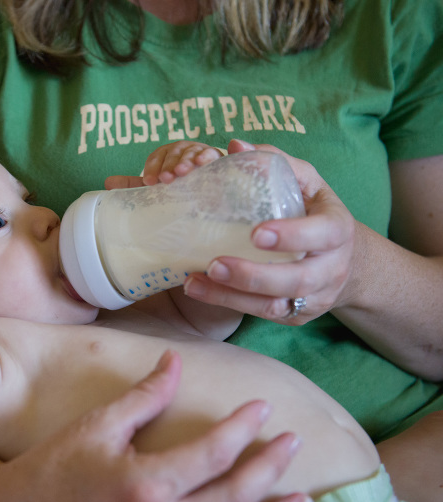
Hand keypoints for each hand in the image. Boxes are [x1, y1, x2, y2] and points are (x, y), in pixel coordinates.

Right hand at [0, 350, 310, 501]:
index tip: (262, 408)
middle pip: (233, 496)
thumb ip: (144, 396)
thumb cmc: (58, 464)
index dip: (242, 429)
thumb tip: (175, 361)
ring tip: (303, 497)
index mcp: (146, 483)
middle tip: (291, 442)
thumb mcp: (99, 424)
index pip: (212, 454)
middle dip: (268, 468)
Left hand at [104, 141, 222, 189]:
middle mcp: (182, 150)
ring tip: (183, 172)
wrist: (207, 192)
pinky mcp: (216, 158)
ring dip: (186, 162)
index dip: (152, 168)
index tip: (149, 182)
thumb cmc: (178, 188)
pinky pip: (212, 154)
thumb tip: (106, 184)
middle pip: (174, 153)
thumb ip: (133, 185)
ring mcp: (199, 152)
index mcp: (166, 155)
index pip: (157, 156)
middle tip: (166, 179)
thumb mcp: (155, 188)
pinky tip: (203, 163)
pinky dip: (207, 157)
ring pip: (191, 153)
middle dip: (169, 165)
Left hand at [182, 140, 356, 324]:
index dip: (292, 236)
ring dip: (231, 296)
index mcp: (337, 229)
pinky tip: (200, 289)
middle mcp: (331, 268)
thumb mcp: (306, 182)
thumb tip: (234, 146)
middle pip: (296, 280)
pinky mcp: (295, 315)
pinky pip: (262, 314)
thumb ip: (275, 162)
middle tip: (214, 264)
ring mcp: (314, 297)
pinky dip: (229, 303)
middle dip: (253, 275)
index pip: (322, 234)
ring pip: (275, 305)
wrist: (346, 261)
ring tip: (194, 282)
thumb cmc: (314, 211)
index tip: (257, 233)